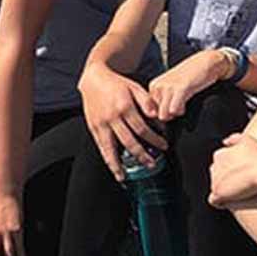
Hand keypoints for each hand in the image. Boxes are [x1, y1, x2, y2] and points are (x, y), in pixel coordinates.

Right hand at [79, 64, 165, 180]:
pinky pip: (101, 147)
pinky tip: (113, 168)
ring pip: (110, 148)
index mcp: (124, 107)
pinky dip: (107, 159)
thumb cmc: (116, 84)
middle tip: (151, 164)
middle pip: (128, 142)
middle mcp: (112, 117)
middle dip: (141, 155)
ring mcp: (101, 124)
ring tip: (124, 176)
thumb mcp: (135, 87)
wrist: (94, 79)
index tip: (163, 146)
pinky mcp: (93, 128)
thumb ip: (147, 101)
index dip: (154, 139)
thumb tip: (156, 116)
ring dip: (118, 164)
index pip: (142, 129)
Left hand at [147, 49, 227, 122]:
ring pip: (165, 115)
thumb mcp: (171, 88)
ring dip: (176, 113)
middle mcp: (157, 86)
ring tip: (184, 101)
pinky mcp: (180, 88)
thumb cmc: (189, 78)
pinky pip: (174, 110)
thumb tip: (160, 119)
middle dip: (170, 114)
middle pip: (158, 115)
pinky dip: (182, 110)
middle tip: (181, 102)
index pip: (150, 111)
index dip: (163, 112)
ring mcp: (167, 87)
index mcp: (153, 86)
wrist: (205, 63)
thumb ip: (162, 102)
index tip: (172, 104)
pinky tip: (188, 100)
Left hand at [208, 132, 256, 205]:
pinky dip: (221, 202)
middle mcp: (214, 167)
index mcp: (219, 155)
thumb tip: (224, 141)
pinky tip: (231, 202)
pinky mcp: (218, 193)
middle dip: (225, 180)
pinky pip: (215, 201)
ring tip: (238, 194)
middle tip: (241, 185)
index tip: (241, 174)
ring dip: (225, 191)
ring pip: (216, 188)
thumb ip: (234, 139)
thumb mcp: (246, 140)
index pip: (219, 164)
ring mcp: (215, 181)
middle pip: (216, 176)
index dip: (230, 171)